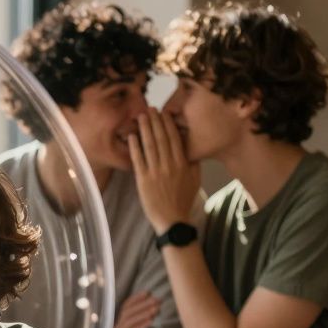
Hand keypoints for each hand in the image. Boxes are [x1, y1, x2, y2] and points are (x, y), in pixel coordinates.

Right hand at [114, 291, 159, 327]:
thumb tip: (149, 321)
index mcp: (116, 327)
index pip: (124, 308)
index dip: (135, 299)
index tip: (147, 292)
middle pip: (128, 313)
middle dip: (143, 304)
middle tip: (158, 299)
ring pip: (129, 322)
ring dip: (144, 313)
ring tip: (157, 308)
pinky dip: (140, 327)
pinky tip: (151, 323)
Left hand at [129, 108, 200, 233]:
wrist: (173, 219)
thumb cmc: (183, 199)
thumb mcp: (195, 179)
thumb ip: (193, 162)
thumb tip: (190, 146)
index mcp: (183, 163)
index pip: (175, 139)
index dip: (168, 124)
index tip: (163, 112)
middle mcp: (169, 165)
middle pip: (161, 138)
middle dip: (155, 121)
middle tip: (149, 108)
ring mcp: (155, 172)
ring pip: (150, 146)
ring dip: (145, 129)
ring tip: (140, 116)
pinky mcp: (143, 180)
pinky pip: (138, 160)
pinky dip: (134, 147)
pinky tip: (132, 136)